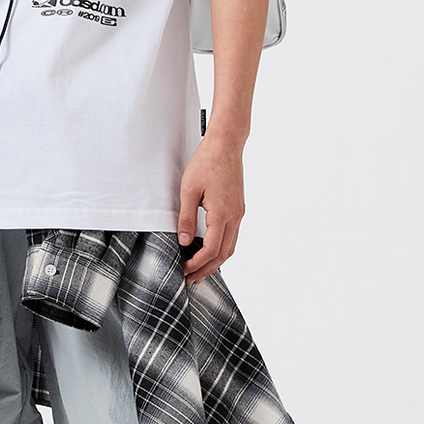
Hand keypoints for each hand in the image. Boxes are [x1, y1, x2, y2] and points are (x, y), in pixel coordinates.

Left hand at [176, 131, 245, 285]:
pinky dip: (221, 249)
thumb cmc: (207, 162)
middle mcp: (235, 216)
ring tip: (199, 271)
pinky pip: (232, 236)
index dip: (197, 264)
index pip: (212, 249)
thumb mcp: (189, 189)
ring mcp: (239, 213)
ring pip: (231, 247)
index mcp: (223, 213)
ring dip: (215, 262)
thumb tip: (184, 241)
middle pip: (224, 254)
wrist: (226, 143)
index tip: (184, 270)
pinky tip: (210, 251)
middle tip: (190, 280)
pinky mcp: (238, 208)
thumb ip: (186, 218)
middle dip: (206, 270)